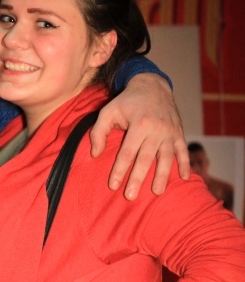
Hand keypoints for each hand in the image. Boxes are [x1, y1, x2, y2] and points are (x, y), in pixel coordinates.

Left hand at [90, 74, 188, 198]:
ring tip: (156, 192)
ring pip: (166, 157)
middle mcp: (156, 129)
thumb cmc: (127, 102)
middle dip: (137, 179)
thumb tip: (95, 154)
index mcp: (139, 124)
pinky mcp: (179, 133)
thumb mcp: (108, 111)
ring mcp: (169, 132)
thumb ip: (99, 132)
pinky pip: (183, 150)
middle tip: (130, 196)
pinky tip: (184, 178)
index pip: (127, 152)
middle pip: (146, 159)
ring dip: (162, 176)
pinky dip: (185, 164)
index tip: (112, 185)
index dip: (119, 170)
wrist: (153, 85)